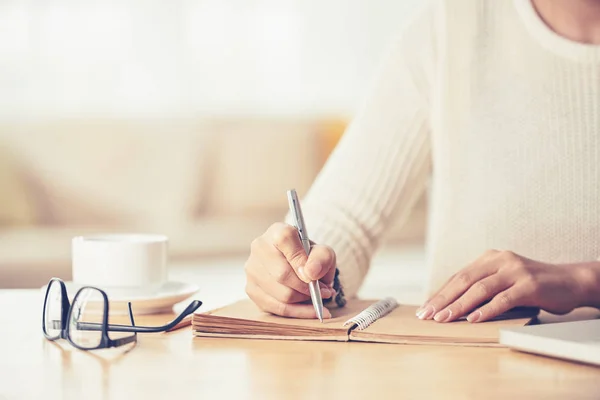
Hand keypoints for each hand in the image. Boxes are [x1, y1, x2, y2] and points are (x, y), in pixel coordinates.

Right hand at [244, 222, 336, 318]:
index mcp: (276, 231)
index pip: (285, 240)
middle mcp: (259, 248)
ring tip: (318, 298)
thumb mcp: (323, 252)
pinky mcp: (251, 289)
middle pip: (282, 274)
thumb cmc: (309, 257)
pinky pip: (276, 308)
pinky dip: (297, 312)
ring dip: (304, 301)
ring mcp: (252, 270)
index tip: (314, 276)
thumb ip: (322, 258)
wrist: (297, 265)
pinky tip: (311, 310)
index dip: (301, 260)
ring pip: (281, 294)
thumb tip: (310, 273)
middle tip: (325, 292)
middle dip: (307, 288)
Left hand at [416, 249, 596, 322]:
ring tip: (445, 318)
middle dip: (443, 299)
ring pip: (480, 289)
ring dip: (460, 305)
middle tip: (427, 314)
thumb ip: (483, 286)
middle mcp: (500, 260)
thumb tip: (452, 304)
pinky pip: (503, 299)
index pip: (459, 276)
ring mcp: (515, 271)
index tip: (425, 308)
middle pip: (464, 280)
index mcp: (490, 258)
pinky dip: (486, 310)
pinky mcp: (529, 285)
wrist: (570, 281)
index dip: (440, 292)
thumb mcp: (504, 280)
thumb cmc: (533, 285)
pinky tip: (473, 320)